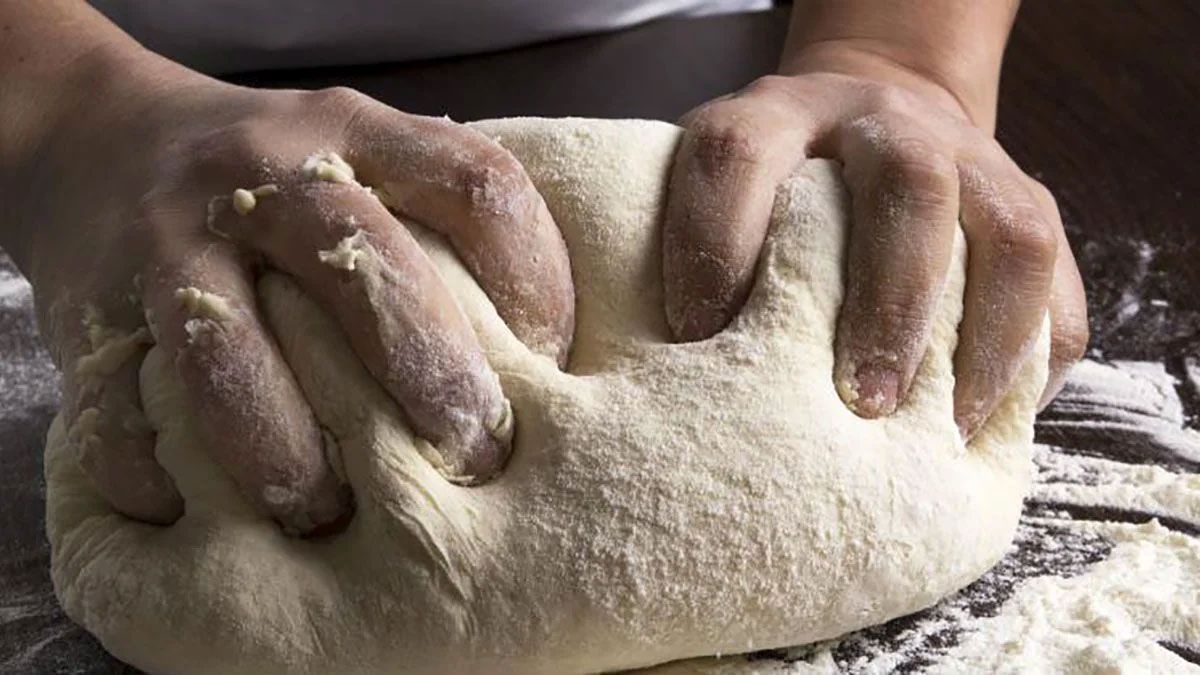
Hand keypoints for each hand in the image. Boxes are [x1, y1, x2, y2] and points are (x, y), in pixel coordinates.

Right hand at [14, 49, 573, 533]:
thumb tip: (542, 359)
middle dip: (431, 376)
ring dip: (286, 451)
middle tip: (470, 456)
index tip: (546, 367)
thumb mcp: (359, 157)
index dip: (533, 283)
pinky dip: (169, 475)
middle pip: (366, 267)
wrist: (95, 139)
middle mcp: (263, 173)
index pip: (477, 186)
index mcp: (354, 132)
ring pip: (227, 351)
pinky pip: (121, 411)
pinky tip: (213, 511)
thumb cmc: (272, 182)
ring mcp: (168, 238)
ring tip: (328, 512)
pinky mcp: (92, 311)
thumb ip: (437, 224)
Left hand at [663, 49, 1086, 437]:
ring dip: (984, 337)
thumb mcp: (709, 185)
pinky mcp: (1029, 200)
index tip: (696, 341)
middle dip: (888, 304)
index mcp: (776, 117)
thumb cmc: (770, 185)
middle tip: (862, 402)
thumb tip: (636, 375)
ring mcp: (970, 158)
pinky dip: (1035, 352)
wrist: (875, 109)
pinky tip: (992, 415)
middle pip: (906, 188)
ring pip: (1009, 233)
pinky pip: (1060, 278)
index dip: (713, 246)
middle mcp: (881, 124)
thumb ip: (682, 248)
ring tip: (947, 425)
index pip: (736, 156)